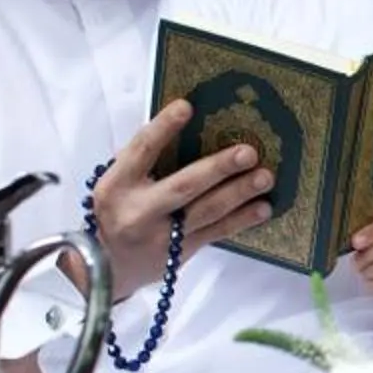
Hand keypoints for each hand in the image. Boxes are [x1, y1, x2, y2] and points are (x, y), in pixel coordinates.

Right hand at [78, 100, 274, 300]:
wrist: (108, 266)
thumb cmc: (118, 210)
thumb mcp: (116, 182)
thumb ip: (141, 158)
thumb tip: (183, 124)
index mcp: (117, 186)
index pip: (141, 151)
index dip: (163, 128)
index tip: (186, 106)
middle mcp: (139, 211)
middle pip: (183, 186)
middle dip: (218, 168)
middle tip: (248, 152)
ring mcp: (162, 236)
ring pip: (206, 212)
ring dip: (239, 193)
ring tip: (265, 177)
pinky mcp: (181, 253)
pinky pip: (216, 233)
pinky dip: (241, 220)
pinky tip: (263, 207)